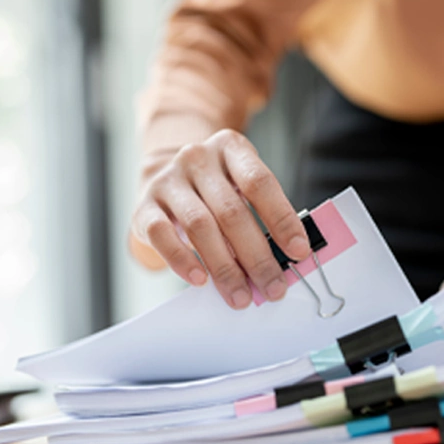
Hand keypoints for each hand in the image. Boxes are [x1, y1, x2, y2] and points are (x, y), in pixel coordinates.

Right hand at [130, 129, 310, 308]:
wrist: (165, 175)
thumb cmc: (216, 187)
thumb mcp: (242, 186)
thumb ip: (263, 214)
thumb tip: (286, 258)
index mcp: (231, 148)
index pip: (260, 183)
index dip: (282, 219)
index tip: (299, 251)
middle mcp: (198, 159)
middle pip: (231, 212)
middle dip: (257, 256)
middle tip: (273, 287)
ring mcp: (168, 181)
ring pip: (200, 227)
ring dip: (224, 267)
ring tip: (241, 295)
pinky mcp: (144, 206)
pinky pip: (161, 235)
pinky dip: (182, 260)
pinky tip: (200, 280)